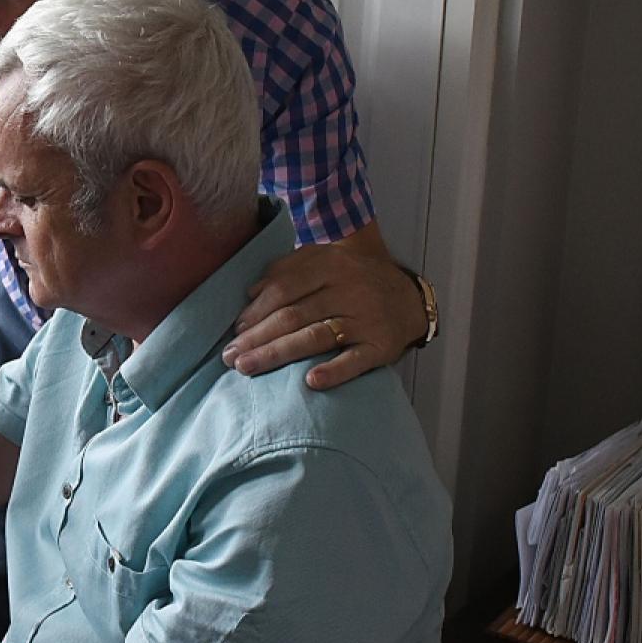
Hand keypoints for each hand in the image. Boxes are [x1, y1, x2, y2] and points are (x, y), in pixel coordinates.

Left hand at [220, 233, 426, 389]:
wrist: (411, 296)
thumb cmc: (356, 278)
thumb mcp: (325, 260)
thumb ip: (287, 271)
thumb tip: (249, 294)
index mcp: (331, 266)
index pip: (285, 289)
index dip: (257, 310)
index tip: (236, 331)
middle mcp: (348, 290)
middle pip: (293, 315)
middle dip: (257, 337)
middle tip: (230, 357)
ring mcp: (366, 318)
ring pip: (315, 337)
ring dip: (277, 353)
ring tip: (247, 368)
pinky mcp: (381, 345)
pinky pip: (355, 360)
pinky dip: (334, 372)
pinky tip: (310, 382)